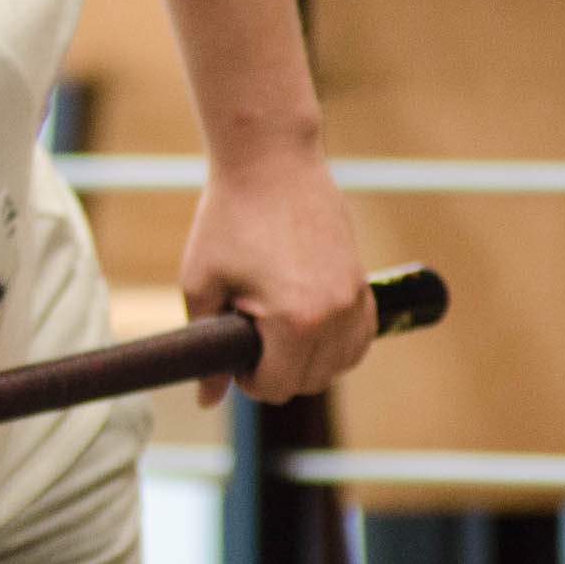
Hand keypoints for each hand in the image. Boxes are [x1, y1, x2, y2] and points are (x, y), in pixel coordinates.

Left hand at [180, 139, 372, 405]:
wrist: (268, 163)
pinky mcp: (362, 281)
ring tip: (274, 331)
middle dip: (276, 373)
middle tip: (248, 337)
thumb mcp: (201, 285)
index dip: (246, 380)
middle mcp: (333, 315)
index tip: (231, 353)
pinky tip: (306, 326)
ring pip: (341, 364)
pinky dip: (337, 343)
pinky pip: (360, 337)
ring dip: (309, 363)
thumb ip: (206, 347)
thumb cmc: (226, 220)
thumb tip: (208, 400)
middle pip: (310, 382)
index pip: (275, 388)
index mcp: (293, 322)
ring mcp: (354, 297)